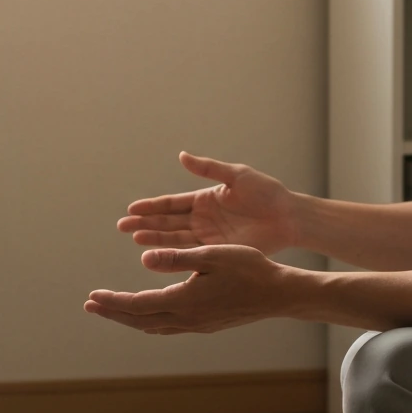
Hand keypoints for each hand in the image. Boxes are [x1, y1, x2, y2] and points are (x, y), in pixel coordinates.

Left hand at [84, 244, 302, 333]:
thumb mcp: (212, 255)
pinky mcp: (206, 325)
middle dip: (113, 313)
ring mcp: (197, 325)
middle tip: (90, 306)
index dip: (112, 302)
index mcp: (185, 300)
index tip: (92, 297)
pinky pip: (168, 327)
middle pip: (140, 320)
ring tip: (112, 309)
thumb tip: (144, 259)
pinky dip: (150, 321)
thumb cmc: (249, 268)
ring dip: (130, 318)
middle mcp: (187, 318)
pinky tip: (149, 315)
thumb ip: (176, 258)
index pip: (137, 305)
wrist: (279, 294)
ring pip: (153, 326)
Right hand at [117, 152, 300, 255]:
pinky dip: (175, 256)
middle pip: (168, 222)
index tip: (131, 208)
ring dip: (155, 238)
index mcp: (205, 199)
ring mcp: (209, 237)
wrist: (288, 217)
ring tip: (135, 238)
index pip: (172, 203)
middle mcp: (202, 219)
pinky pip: (192, 255)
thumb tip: (182, 156)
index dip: (152, 206)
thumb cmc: (266, 192)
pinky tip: (158, 257)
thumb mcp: (236, 175)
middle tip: (122, 226)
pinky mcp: (218, 252)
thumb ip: (209, 168)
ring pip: (175, 238)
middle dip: (145, 223)